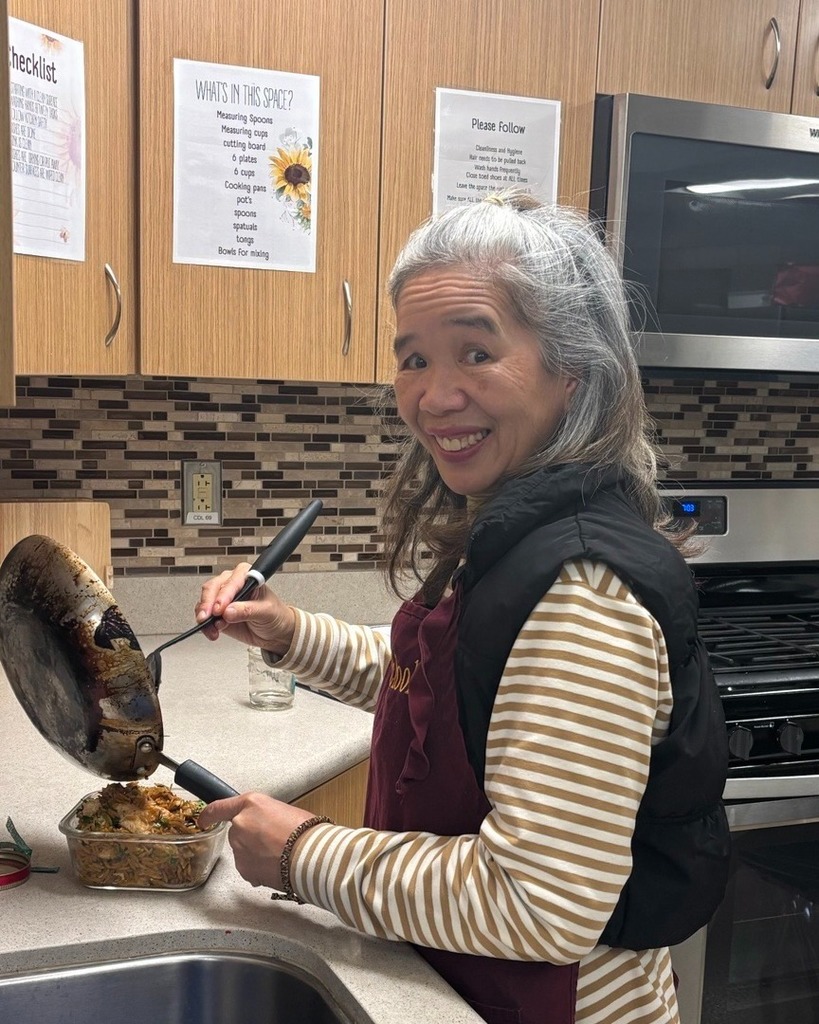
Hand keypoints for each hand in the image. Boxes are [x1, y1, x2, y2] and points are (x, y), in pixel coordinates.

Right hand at [195, 564, 296, 655]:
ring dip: (205, 616)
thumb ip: (248, 610)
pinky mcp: (217, 614)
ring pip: (205, 602)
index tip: (220, 609)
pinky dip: (205, 625)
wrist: (275, 632)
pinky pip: (205, 616)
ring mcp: (223, 599)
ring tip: (211, 628)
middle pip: (213, 588)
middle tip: (207, 617)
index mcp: (247, 577)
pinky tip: (212, 631)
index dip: (224, 595)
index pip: (231, 581)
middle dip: (208, 603)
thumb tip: (229, 611)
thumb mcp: (266, 612)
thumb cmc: (275, 615)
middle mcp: (233, 585)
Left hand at [198, 793, 315, 889]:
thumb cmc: (305, 831)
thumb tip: (264, 826)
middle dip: (251, 838)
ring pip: (243, 851)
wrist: (311, 855)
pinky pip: (248, 867)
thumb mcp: (284, 811)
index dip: (208, 815)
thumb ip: (265, 816)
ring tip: (279, 854)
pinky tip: (276, 865)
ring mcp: (239, 848)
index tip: (203, 819)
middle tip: (273, 841)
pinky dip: (258, 868)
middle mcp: (240, 824)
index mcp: (250, 804)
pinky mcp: (243, 869)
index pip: (219, 807)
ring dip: (255, 853)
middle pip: (238, 832)